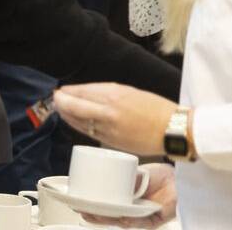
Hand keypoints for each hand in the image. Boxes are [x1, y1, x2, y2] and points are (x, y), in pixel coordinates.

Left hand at [54, 83, 175, 156]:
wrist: (176, 130)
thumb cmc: (157, 109)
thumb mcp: (131, 93)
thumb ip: (108, 93)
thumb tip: (87, 93)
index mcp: (115, 95)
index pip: (82, 92)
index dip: (68, 92)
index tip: (62, 90)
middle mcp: (109, 111)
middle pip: (74, 106)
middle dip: (60, 102)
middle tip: (55, 98)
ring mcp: (110, 128)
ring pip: (79, 121)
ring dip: (66, 115)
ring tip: (60, 109)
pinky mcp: (113, 142)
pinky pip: (89, 132)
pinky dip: (79, 126)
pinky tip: (74, 122)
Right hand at [83, 162, 176, 227]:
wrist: (181, 178)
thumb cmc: (160, 175)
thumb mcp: (136, 171)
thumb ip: (124, 175)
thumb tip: (106, 174)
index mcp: (124, 196)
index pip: (104, 203)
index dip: (91, 205)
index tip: (77, 203)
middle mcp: (131, 207)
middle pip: (109, 214)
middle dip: (94, 215)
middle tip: (81, 211)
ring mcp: (141, 214)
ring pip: (121, 221)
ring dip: (108, 220)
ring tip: (95, 216)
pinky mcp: (154, 220)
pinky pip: (141, 223)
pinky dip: (131, 221)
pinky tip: (122, 218)